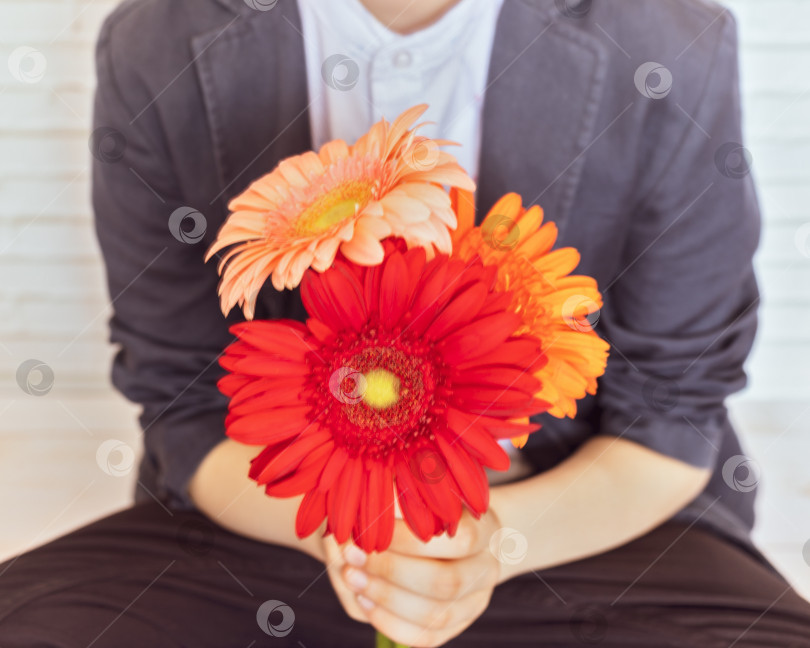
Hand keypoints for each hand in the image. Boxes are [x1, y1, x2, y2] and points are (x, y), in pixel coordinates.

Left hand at [334, 509, 503, 646]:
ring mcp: (473, 603)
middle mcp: (486, 570)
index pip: (462, 538)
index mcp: (487, 530)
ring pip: (434, 615)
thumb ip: (401, 496)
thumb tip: (367, 507)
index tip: (371, 528)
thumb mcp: (424, 491)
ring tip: (351, 577)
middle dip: (392, 571)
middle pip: (446, 582)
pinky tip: (363, 600)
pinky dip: (389, 622)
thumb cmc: (431, 507)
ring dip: (385, 598)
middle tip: (352, 555)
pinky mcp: (454, 626)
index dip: (413, 538)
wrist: (454, 538)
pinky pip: (424, 638)